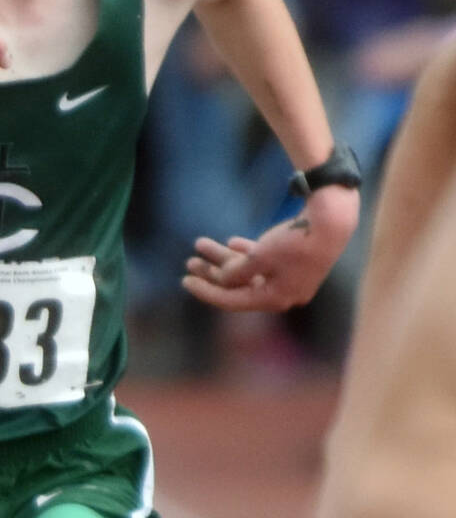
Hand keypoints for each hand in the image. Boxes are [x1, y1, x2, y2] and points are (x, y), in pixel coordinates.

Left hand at [182, 181, 358, 312]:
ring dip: (225, 258)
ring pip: (250, 271)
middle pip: (239, 286)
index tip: (184, 281)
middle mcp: (283, 293)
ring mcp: (290, 277)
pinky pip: (265, 261)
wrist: (335, 216)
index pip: (232, 301)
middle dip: (212, 272)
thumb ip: (236, 272)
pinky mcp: (296, 260)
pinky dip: (247, 253)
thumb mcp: (260, 257)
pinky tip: (232, 243)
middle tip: (189, 261)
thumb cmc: (297, 239)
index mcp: (276, 299)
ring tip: (201, 244)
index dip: (206, 291)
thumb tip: (222, 280)